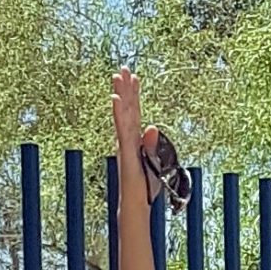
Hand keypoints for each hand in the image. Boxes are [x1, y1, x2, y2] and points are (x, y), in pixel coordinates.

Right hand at [110, 70, 156, 206]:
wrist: (137, 202)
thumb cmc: (145, 186)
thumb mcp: (153, 162)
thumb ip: (152, 145)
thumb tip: (153, 127)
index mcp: (134, 140)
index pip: (135, 113)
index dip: (134, 95)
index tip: (134, 77)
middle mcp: (127, 139)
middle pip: (127, 109)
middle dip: (125, 88)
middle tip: (123, 67)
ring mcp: (125, 143)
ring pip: (122, 114)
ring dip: (120, 94)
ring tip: (118, 76)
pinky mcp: (126, 150)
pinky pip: (122, 128)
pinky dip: (119, 113)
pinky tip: (117, 99)